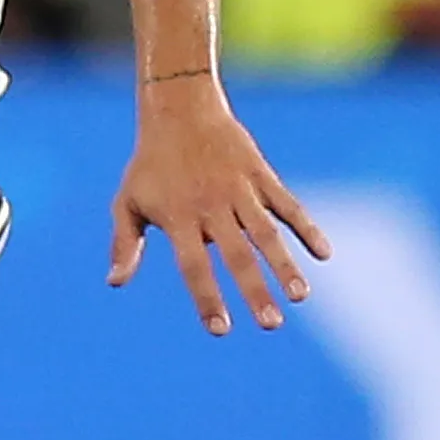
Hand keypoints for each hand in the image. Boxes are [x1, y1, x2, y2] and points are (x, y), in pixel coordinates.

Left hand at [108, 72, 328, 335]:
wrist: (179, 109)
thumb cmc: (150, 164)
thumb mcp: (128, 201)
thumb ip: (124, 243)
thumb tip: (115, 282)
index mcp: (179, 218)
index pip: (193, 265)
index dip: (207, 297)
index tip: (220, 329)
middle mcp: (211, 206)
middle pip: (236, 255)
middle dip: (254, 291)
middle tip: (271, 325)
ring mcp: (239, 190)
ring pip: (266, 232)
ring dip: (285, 265)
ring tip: (300, 297)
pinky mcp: (260, 175)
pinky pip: (287, 204)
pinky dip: (307, 227)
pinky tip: (324, 254)